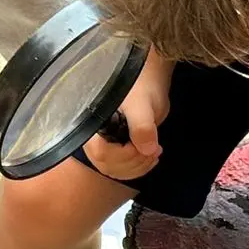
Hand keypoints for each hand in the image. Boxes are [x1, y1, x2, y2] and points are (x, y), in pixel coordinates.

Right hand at [83, 50, 172, 180]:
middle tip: (153, 151)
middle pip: (107, 164)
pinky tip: (150, 157)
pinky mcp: (116, 147)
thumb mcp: (142, 104)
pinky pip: (122, 167)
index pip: (100, 151)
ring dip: (137, 167)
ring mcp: (105, 142)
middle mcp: (95, 134)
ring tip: (154, 153)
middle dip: (133, 163)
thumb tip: (147, 150)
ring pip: (115, 169)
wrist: (149, 79)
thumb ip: (143, 126)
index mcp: (94, 122)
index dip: (122, 156)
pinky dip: (138, 168)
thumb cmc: (141, 84)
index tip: (141, 148)